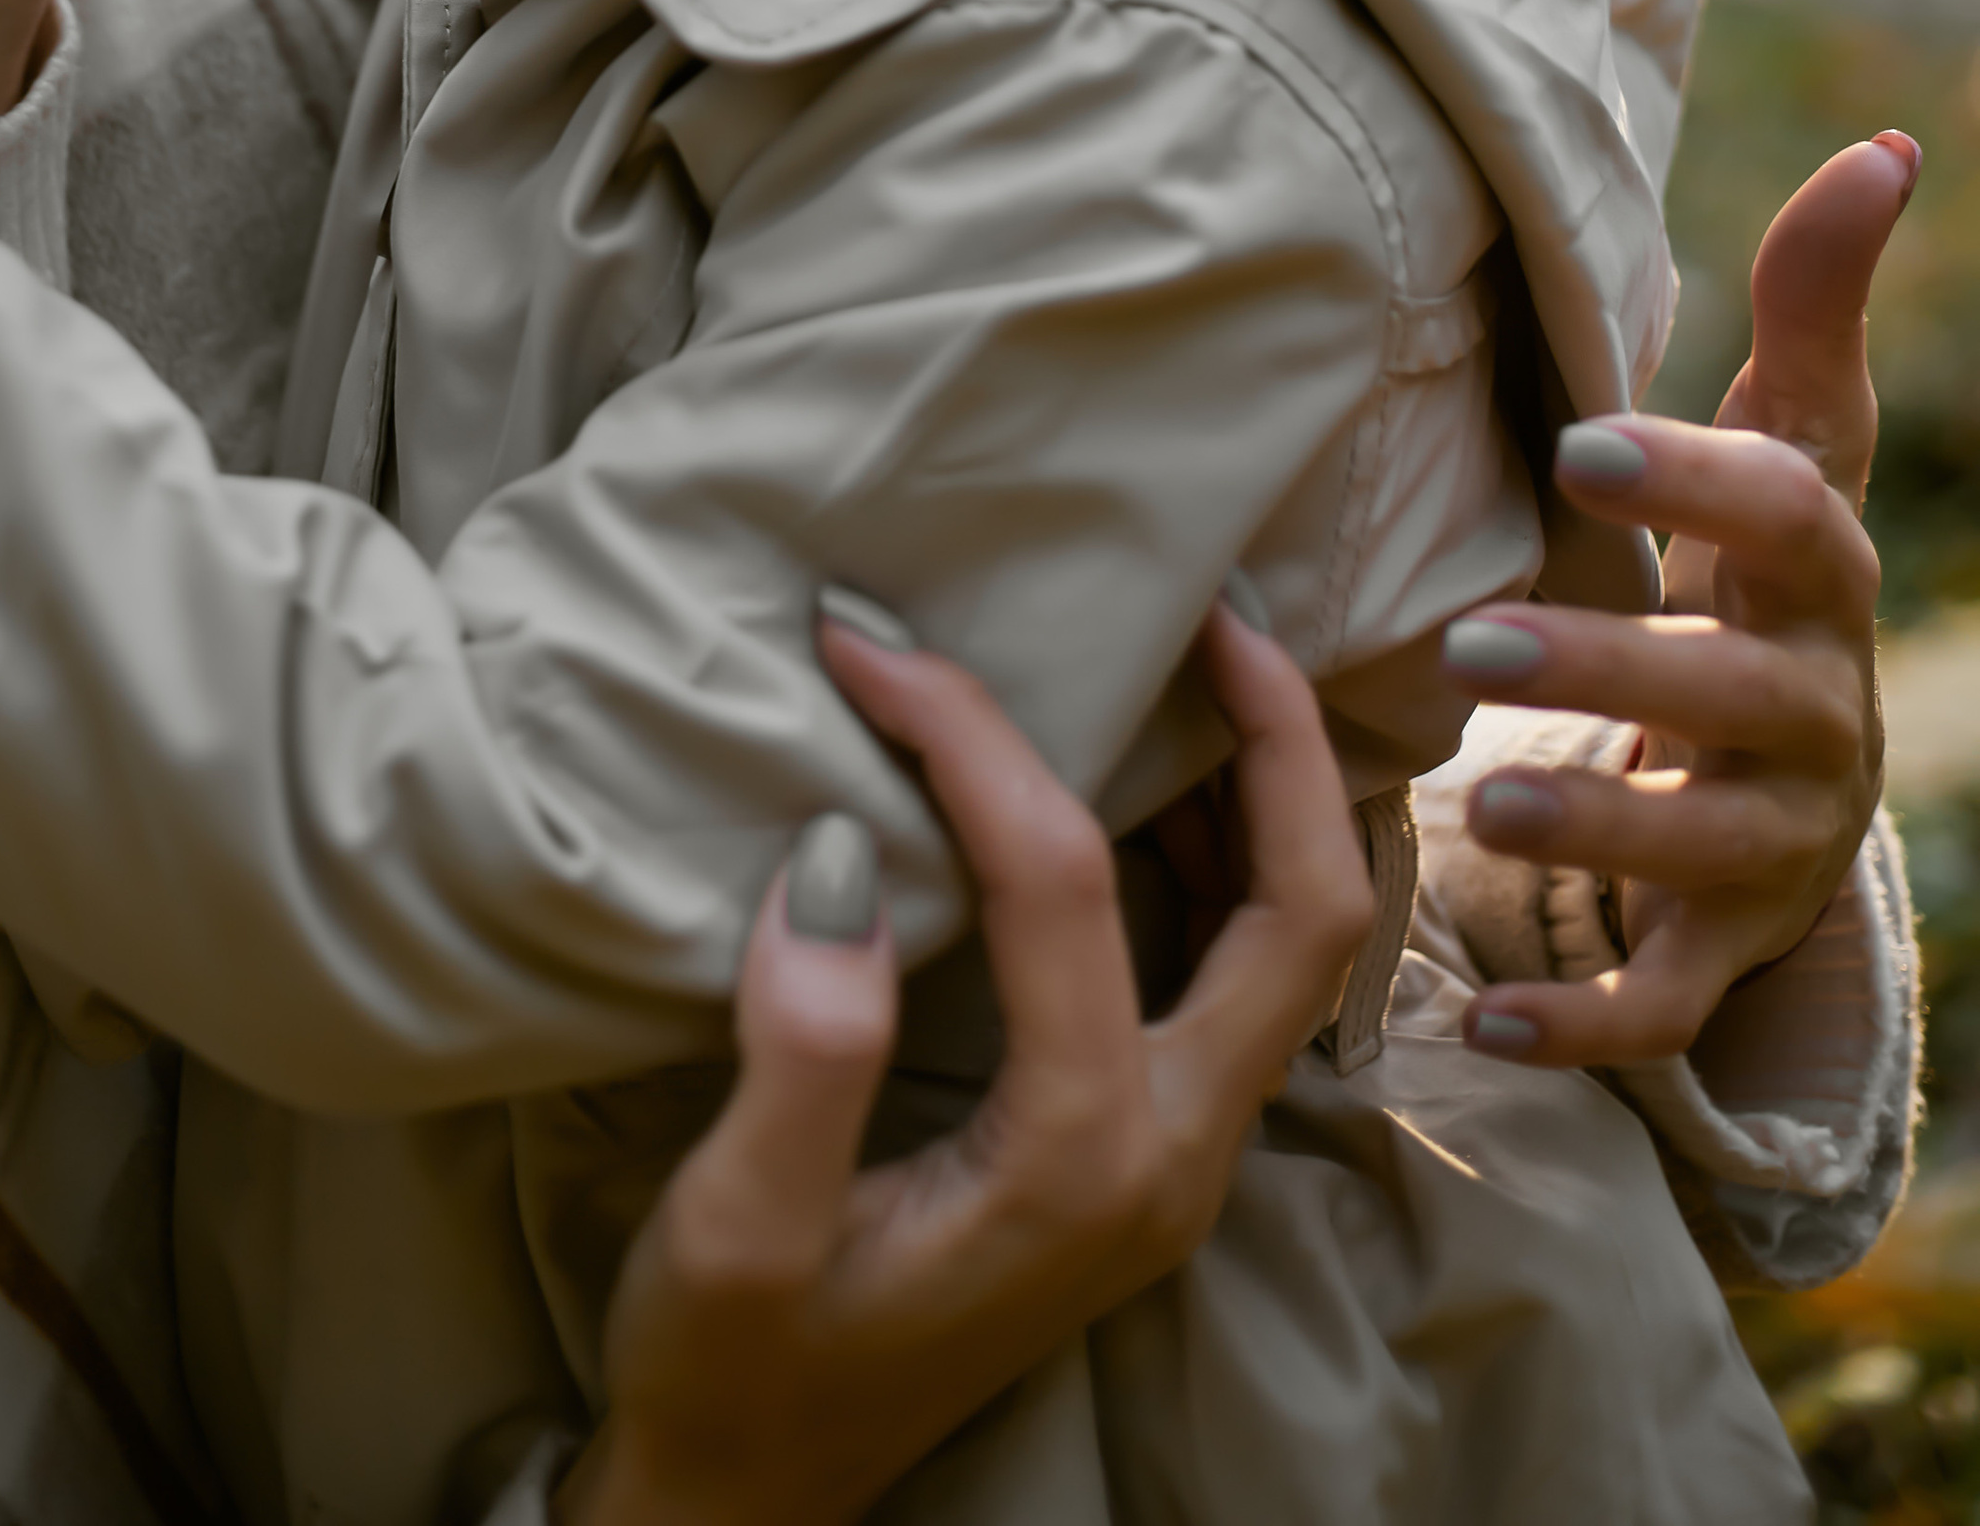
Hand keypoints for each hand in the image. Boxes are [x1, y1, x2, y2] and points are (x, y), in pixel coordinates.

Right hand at [567, 603, 1369, 1525]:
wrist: (755, 1501)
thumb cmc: (733, 1367)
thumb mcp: (733, 1227)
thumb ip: (801, 1049)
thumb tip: (839, 850)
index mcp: (1080, 1158)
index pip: (1060, 875)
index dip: (965, 731)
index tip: (864, 637)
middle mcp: (1170, 1152)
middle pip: (1304, 911)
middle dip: (1276, 737)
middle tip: (1207, 600)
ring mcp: (1174, 1157)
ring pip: (1296, 943)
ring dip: (1271, 791)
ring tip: (1192, 658)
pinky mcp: (1142, 1150)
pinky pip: (1235, 973)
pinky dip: (1223, 855)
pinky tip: (1139, 786)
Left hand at [1444, 130, 1911, 1069]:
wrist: (1785, 760)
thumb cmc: (1758, 566)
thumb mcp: (1791, 439)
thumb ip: (1814, 303)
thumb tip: (1883, 148)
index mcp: (1816, 582)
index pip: (1790, 518)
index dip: (1699, 482)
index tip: (1581, 441)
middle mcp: (1816, 714)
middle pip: (1736, 697)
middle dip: (1615, 670)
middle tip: (1470, 637)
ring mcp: (1776, 842)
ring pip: (1703, 850)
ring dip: (1596, 833)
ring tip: (1479, 802)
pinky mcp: (1723, 943)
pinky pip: (1667, 1004)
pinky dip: (1587, 1029)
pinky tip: (1482, 1025)